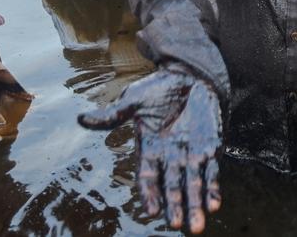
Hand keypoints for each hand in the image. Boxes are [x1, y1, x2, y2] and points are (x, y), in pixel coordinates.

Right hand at [78, 67, 221, 233]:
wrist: (190, 76)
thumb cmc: (159, 89)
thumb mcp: (135, 99)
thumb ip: (114, 113)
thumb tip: (81, 119)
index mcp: (149, 150)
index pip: (148, 177)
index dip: (150, 193)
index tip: (152, 210)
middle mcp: (170, 158)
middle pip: (171, 187)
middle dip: (174, 206)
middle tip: (177, 224)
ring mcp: (191, 156)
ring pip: (192, 186)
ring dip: (195, 206)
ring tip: (196, 227)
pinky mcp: (210, 149)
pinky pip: (212, 173)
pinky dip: (213, 189)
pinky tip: (215, 205)